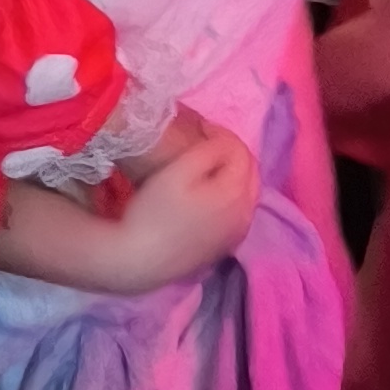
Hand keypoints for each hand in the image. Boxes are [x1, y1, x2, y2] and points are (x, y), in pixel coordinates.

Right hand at [117, 122, 257, 281]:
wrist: (139, 260)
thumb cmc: (154, 212)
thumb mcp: (179, 171)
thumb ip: (210, 150)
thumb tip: (223, 142)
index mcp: (237, 192)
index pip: (241, 151)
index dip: (221, 134)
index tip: (199, 129)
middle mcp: (246, 214)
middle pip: (250, 172)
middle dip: (232, 154)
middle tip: (204, 144)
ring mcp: (238, 234)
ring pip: (246, 193)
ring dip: (233, 176)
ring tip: (206, 168)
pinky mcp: (226, 247)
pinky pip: (238, 213)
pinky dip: (230, 198)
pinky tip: (208, 197)